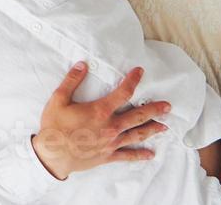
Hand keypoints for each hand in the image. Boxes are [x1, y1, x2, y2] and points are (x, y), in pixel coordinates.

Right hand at [32, 64, 170, 180]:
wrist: (53, 154)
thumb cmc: (54, 126)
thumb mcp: (58, 99)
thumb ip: (71, 81)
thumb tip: (82, 65)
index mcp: (100, 111)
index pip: (122, 93)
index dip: (133, 81)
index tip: (140, 72)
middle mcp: (110, 126)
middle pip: (137, 116)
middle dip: (154, 110)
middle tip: (167, 106)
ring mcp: (111, 142)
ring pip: (137, 135)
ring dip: (152, 129)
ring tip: (164, 127)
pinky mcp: (107, 155)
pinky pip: (127, 155)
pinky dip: (140, 155)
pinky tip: (150, 155)